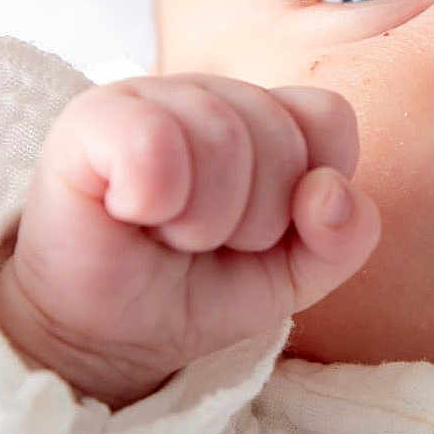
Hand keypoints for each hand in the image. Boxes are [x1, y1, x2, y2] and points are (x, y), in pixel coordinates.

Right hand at [0, 75, 379, 405]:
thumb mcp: (295, 277)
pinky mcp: (90, 119)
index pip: (328, 118)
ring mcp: (148, 97)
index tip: (263, 233)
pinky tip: (131, 212)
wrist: (109, 337)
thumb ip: (344, 238)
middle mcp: (208, 96)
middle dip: (254, 220)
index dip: (306, 193)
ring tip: (168, 235)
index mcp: (262, 119)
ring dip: (204, 221)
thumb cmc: (196, 292)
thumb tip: (330, 190)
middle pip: (280, 133)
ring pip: (223, 136)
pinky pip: (152, 139)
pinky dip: (153, 199)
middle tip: (204, 242)